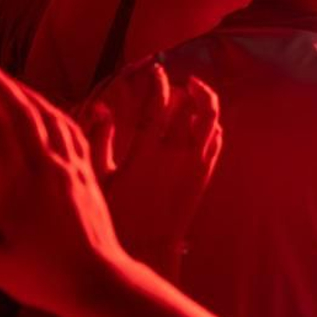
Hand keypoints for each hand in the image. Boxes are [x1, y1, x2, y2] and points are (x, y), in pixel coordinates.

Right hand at [0, 53, 128, 315]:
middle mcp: (48, 166)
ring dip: (22, 90)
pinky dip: (49, 108)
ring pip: (46, 114)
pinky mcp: (87, 168)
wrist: (96, 279)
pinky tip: (39, 103)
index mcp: (19, 184)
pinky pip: (68, 127)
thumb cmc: (38, 274)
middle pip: (20, 112)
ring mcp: (71, 164)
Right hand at [82, 62, 222, 259]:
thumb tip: (102, 108)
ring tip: (191, 91)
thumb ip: (99, 140)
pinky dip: (210, 123)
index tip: (153, 67)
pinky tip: (199, 120)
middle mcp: (176, 153)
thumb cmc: (117, 215)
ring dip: (203, 99)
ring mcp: (196, 162)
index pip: (157, 102)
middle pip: (191, 103)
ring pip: (210, 117)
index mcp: (146, 151)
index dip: (157, 80)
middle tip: (172, 82)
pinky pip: (217, 138)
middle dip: (182, 87)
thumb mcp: (99, 177)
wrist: (148, 249)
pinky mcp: (206, 172)